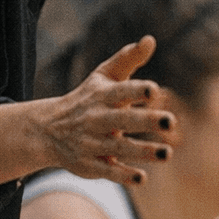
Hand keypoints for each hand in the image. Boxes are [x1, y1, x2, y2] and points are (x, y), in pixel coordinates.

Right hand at [32, 36, 175, 185]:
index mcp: (102, 95)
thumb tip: (151, 39)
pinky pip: (107, 170)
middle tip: (170, 121)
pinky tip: (141, 178)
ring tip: (167, 154)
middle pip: (122, 119)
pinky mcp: (89, 164)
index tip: (154, 91)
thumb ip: (128, 59)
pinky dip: (122, 175)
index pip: (121, 91)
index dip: (136, 90)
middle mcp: (97, 118)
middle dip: (146, 120)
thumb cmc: (88, 98)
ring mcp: (92, 142)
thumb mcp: (103, 76)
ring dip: (143, 151)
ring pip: (119, 147)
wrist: (48, 129)